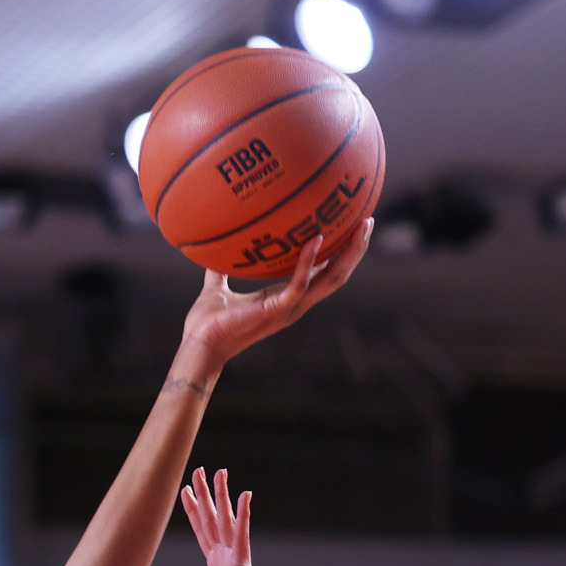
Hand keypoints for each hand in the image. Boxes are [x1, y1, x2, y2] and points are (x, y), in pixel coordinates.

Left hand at [181, 467, 275, 565]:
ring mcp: (234, 559)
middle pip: (213, 519)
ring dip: (223, 495)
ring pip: (227, 520)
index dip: (194, 511)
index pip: (202, 531)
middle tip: (200, 469)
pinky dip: (243, 515)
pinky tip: (244, 494)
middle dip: (206, 494)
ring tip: (220, 471)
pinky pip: (241, 535)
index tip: (186, 490)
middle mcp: (225, 558)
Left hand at [183, 218, 372, 365]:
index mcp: (285, 297)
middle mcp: (293, 304)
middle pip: (337, 275)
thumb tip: (214, 249)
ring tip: (359, 228)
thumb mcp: (217, 287)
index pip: (323, 274)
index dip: (339, 254)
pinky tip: (315, 239)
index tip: (351, 228)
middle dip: (355, 250)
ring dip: (347, 254)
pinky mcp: (276, 311)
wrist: (199, 344)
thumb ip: (220, 270)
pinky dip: (309, 262)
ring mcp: (288, 309)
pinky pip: (299, 284)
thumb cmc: (207, 321)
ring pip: (330, 280)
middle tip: (367, 221)